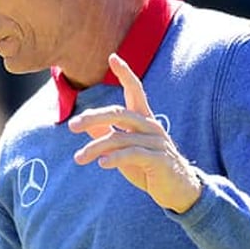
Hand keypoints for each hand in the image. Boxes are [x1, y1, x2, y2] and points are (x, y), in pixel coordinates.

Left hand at [67, 53, 201, 212]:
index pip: (136, 90)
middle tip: (71, 126)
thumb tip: (86, 122)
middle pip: (119, 113)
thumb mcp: (124, 150)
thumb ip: (107, 135)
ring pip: (119, 138)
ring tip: (78, 159)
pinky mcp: (159, 160)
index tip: (113, 57)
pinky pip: (132, 154)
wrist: (178, 191)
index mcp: (144, 119)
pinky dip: (114, 158)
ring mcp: (157, 142)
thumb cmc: (148, 167)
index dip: (125, 73)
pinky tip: (101, 164)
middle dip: (93, 117)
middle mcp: (151, 126)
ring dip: (95, 148)